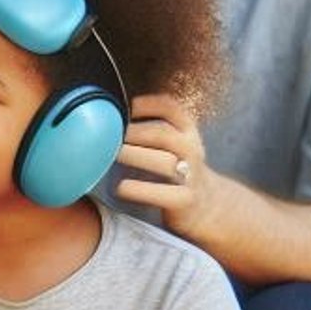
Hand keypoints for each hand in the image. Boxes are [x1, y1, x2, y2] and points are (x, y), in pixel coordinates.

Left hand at [115, 91, 222, 240]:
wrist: (206, 205)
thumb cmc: (173, 169)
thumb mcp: (168, 145)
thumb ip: (146, 130)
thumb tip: (104, 119)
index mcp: (186, 131)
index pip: (171, 109)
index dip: (147, 104)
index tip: (124, 108)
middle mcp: (191, 150)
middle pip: (163, 134)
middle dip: (133, 133)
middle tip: (107, 136)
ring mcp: (190, 175)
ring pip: (163, 162)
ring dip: (133, 157)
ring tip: (110, 157)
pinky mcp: (185, 200)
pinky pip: (161, 193)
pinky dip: (137, 189)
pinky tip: (120, 187)